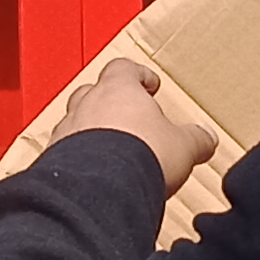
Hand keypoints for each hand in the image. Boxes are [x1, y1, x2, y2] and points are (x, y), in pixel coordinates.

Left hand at [58, 59, 217, 190]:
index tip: (149, 84)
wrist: (101, 190)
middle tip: (127, 119)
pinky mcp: (53, 162)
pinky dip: (78, 162)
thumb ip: (195, 139)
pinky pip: (64, 155)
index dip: (138, 75)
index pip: (124, 69)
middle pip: (92, 93)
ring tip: (110, 153)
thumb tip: (206, 138)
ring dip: (91, 135)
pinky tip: (94, 177)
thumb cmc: (137, 156)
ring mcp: (65, 133)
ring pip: (75, 124)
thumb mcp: (182, 146)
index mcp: (117, 90)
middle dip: (110, 105)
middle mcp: (86, 106)